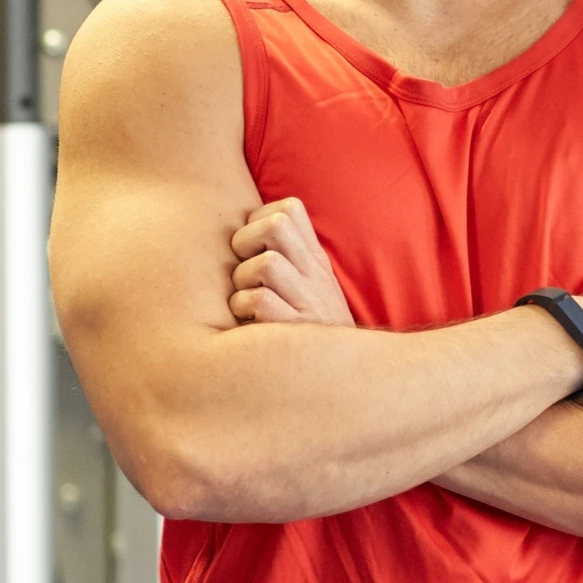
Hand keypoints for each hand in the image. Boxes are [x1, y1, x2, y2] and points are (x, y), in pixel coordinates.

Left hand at [228, 199, 353, 325]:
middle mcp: (315, 275)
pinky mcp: (294, 331)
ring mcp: (308, 302)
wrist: (342, 372)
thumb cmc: (308, 327)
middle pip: (276, 225)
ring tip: (245, 296)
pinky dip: (242, 307)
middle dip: (245, 241)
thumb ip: (286, 256)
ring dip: (242, 280)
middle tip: (243, 268)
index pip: (288, 209)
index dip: (258, 220)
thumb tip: (240, 230)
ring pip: (265, 264)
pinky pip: (258, 301)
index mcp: (315, 259)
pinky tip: (246, 320)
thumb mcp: (310, 285)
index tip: (252, 246)